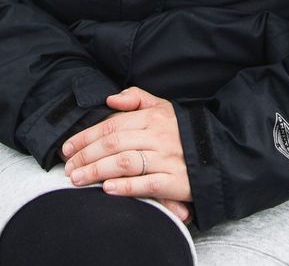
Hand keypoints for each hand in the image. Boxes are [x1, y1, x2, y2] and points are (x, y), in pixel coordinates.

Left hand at [61, 86, 191, 220]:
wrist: (220, 154)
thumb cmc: (184, 131)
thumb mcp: (164, 107)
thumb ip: (136, 98)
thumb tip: (110, 99)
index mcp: (153, 117)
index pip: (112, 125)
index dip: (86, 136)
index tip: (67, 148)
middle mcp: (159, 136)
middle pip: (113, 143)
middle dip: (85, 156)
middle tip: (67, 168)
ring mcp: (167, 159)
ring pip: (125, 163)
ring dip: (97, 171)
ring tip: (77, 180)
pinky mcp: (176, 182)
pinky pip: (147, 184)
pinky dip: (125, 187)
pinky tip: (107, 190)